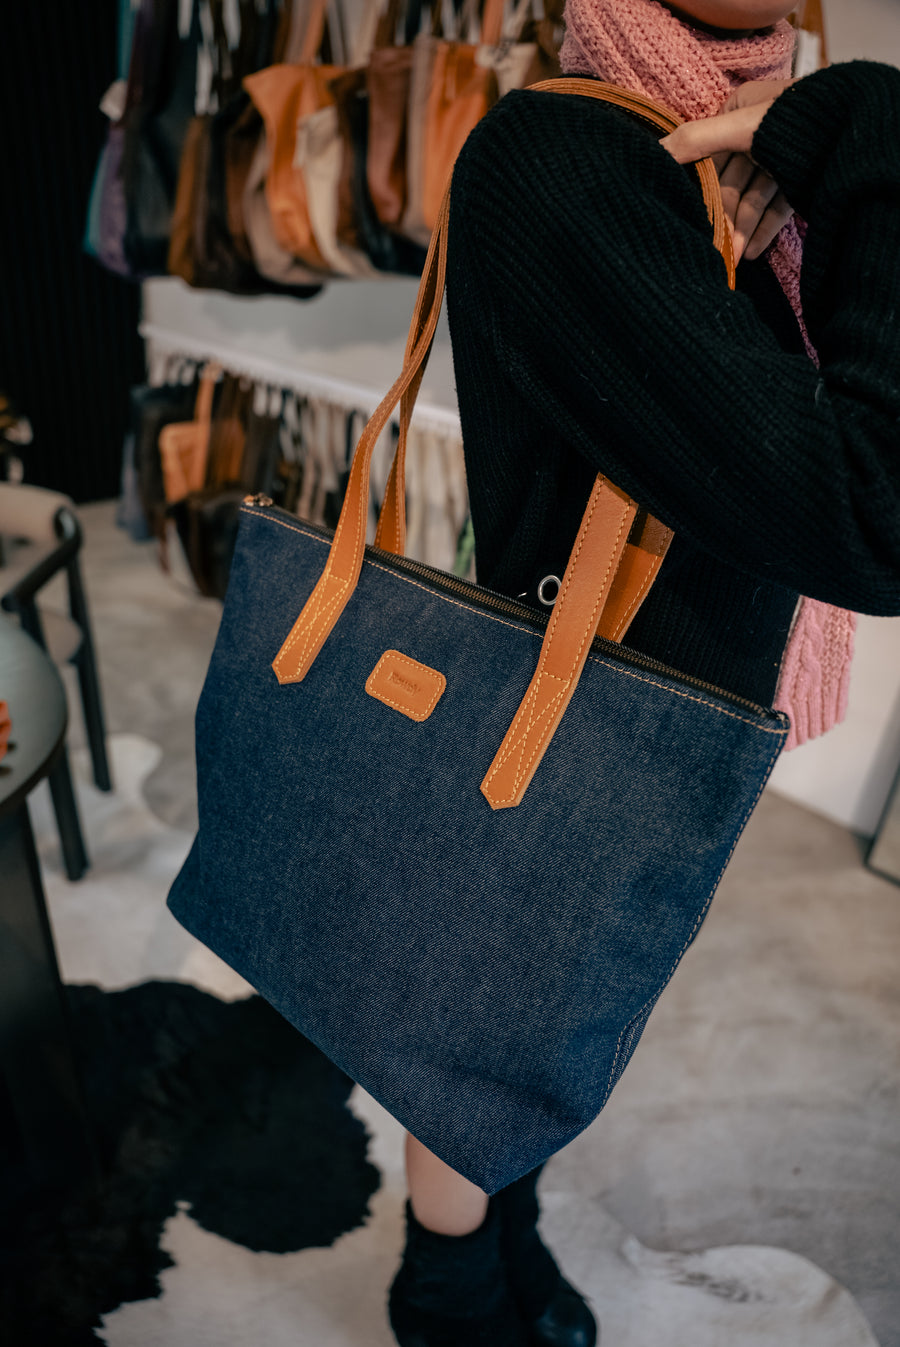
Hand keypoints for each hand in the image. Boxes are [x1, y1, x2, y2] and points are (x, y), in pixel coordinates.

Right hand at [660, 80, 793, 262]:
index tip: (686, 218)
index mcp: (739, 110)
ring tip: (734, 259)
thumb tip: (653, 153)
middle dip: (722, 217)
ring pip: (752, 197)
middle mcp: (757, 132)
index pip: (707, 154)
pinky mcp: (800, 177)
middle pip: (730, 181)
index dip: (696, 188)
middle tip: (714, 250)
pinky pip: (776, 205)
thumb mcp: (737, 125)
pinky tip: (754, 252)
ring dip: (741, 229)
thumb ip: (694, 141)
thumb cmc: (791, 119)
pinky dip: (764, 228)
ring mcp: (780, 156)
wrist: (849, 129)